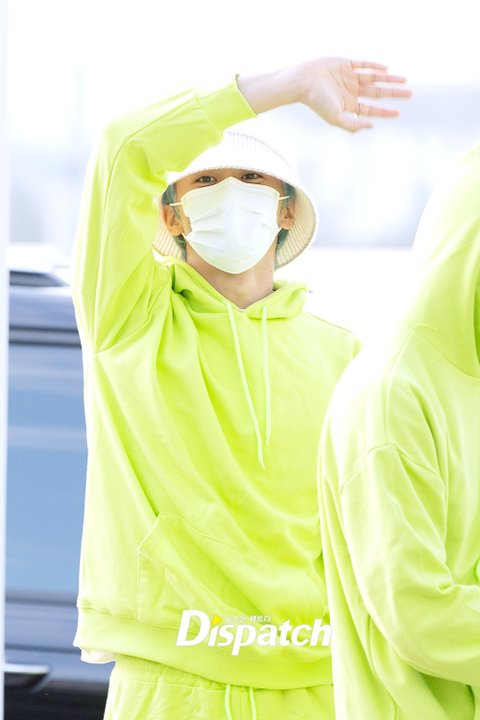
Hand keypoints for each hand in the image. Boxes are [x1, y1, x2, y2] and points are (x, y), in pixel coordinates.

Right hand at [238, 57, 410, 132]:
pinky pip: (363, 64)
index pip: (371, 110)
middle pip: (377, 93)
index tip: (398, 113)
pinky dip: (374, 66)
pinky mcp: (346, 64)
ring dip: (389, 78)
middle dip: (393, 93)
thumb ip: (353, 125)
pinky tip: (386, 69)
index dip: (385, 112)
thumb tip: (372, 126)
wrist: (303, 81)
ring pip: (374, 78)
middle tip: (410, 93)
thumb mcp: (336, 118)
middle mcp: (351, 91)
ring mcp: (349, 77)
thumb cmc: (317, 102)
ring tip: (404, 80)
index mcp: (348, 105)